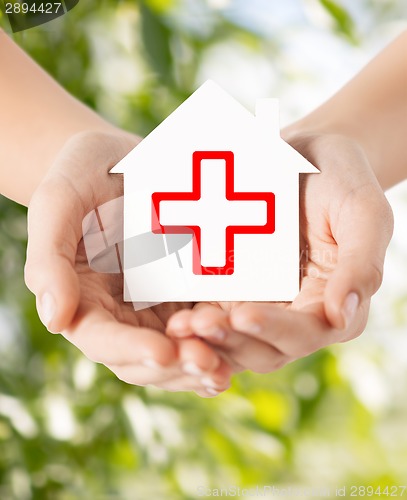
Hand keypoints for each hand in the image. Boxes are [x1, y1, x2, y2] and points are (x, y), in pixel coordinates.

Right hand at [24, 130, 231, 396]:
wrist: (120, 159)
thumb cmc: (82, 176)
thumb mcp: (58, 203)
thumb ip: (50, 259)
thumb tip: (55, 319)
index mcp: (85, 300)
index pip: (102, 339)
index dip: (130, 349)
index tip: (162, 351)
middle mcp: (122, 313)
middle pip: (144, 359)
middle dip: (175, 366)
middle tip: (209, 364)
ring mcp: (157, 305)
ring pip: (178, 351)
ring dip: (201, 363)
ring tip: (227, 366)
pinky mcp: (188, 292)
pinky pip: (205, 324)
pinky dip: (222, 341)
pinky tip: (245, 343)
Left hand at [166, 133, 393, 374]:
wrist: (303, 154)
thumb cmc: (341, 179)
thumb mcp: (363, 212)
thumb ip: (360, 264)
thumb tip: (341, 317)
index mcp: (332, 303)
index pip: (307, 332)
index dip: (276, 330)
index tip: (243, 315)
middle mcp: (296, 313)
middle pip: (265, 347)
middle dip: (232, 341)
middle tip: (198, 325)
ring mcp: (261, 303)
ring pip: (234, 339)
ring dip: (207, 340)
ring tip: (179, 326)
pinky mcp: (234, 289)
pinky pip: (213, 312)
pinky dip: (195, 321)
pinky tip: (172, 315)